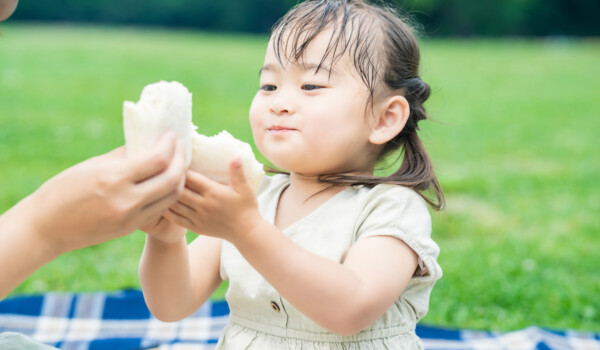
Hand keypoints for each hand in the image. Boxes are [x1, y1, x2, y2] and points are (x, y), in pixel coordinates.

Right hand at [18, 132, 186, 253]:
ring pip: (171, 197)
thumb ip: (124, 155)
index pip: (158, 160)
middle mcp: (125, 200)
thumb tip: (147, 142)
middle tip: (180, 147)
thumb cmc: (63, 189)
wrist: (45, 227)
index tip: (172, 135)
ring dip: (179, 178)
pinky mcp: (130, 228)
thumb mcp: (93, 166)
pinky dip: (167, 194)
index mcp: (113, 178)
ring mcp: (130, 217)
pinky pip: (159, 209)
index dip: (170, 145)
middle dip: (181, 160)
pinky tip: (166, 182)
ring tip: (177, 163)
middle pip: (172, 179)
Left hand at [164, 158, 261, 241]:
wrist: (247, 232)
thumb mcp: (245, 188)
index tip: (174, 161)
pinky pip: (177, 219)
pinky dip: (167, 212)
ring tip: (158, 186)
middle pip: (179, 190)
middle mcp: (203, 204)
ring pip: (175, 205)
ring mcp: (198, 217)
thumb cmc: (247, 207)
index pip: (191, 178)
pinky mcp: (196, 227)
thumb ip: (237, 172)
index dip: (180, 169)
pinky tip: (160, 205)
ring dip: (165, 195)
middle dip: (169, 180)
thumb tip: (235, 155)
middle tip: (162, 172)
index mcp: (213, 192)